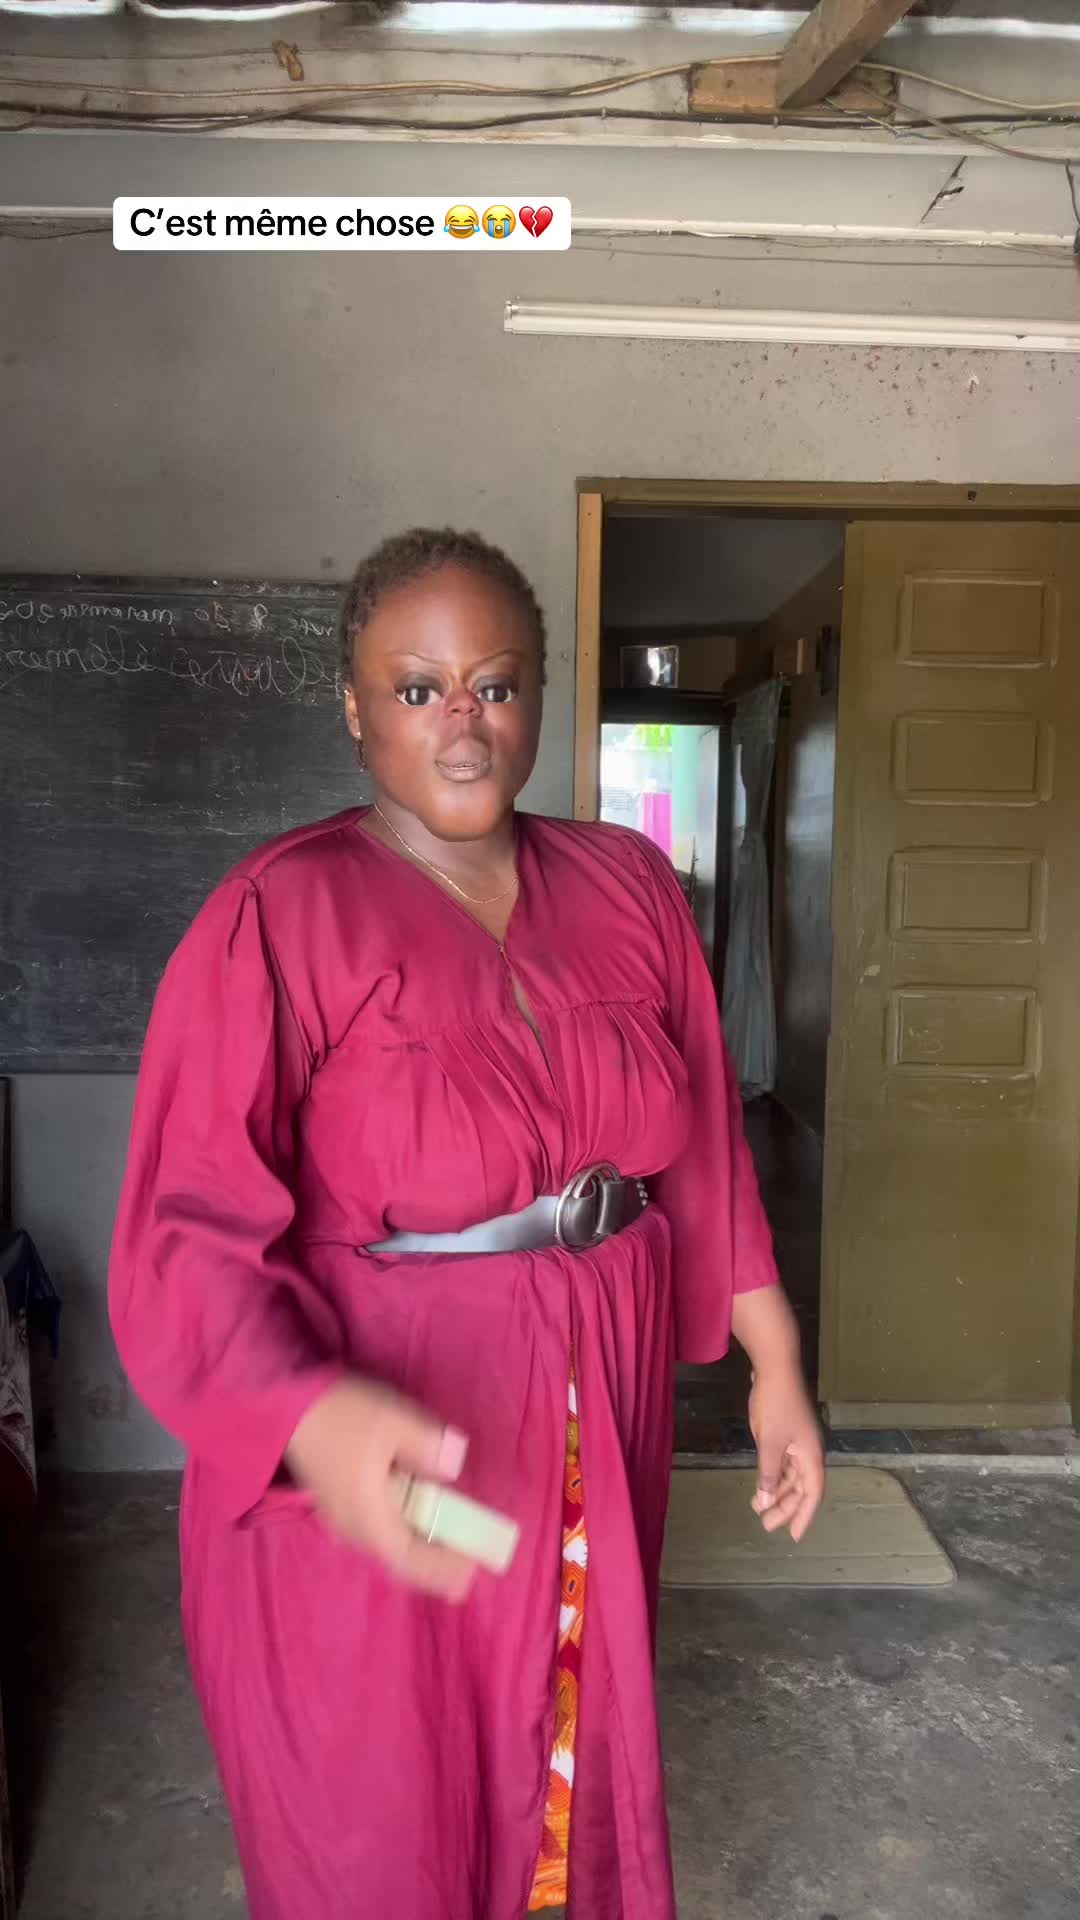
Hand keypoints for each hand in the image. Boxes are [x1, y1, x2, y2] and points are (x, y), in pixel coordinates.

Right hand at [285, 1377, 477, 1600]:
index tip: (473, 1568)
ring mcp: (341, 1519)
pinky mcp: (337, 1503)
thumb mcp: (394, 1422)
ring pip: (387, 1547)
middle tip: (467, 1565)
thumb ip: (430, 1447)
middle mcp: (354, 1531)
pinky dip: (403, 1532)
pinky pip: (378, 1531)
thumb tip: (454, 1466)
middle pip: (400, 1560)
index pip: (412, 1561)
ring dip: (418, 1548)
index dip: (443, 1569)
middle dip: (434, 1565)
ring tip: (448, 1542)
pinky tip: (416, 1515)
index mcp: (370, 1521)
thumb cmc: (342, 1417)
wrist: (284, 1406)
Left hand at [748, 1363, 824, 1542]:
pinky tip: (759, 1487)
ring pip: (789, 1476)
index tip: (794, 1536)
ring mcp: (797, 1442)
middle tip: (766, 1525)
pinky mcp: (786, 1434)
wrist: (775, 1367)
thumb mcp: (770, 1442)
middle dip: (785, 1508)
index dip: (804, 1516)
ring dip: (776, 1493)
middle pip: (800, 1488)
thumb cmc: (775, 1404)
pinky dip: (772, 1477)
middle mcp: (808, 1452)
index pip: (812, 1494)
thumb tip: (764, 1502)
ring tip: (759, 1509)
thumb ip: (767, 1474)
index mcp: (811, 1455)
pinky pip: (782, 1464)